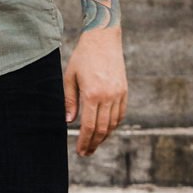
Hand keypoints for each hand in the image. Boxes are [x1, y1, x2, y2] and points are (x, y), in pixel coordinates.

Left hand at [63, 24, 126, 155]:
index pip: (89, 126)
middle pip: (102, 129)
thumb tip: (69, 121)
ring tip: (95, 143)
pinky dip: (114, 124)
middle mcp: (108, 96)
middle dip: (94, 143)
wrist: (103, 39)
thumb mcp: (70, 76)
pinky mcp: (124, 90)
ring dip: (104, 136)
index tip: (80, 151)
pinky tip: (106, 129)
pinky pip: (121, 113)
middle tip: (86, 153)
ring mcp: (118, 94)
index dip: (84, 141)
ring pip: (113, 123)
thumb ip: (69, 100)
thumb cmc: (83, 56)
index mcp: (92, 94)